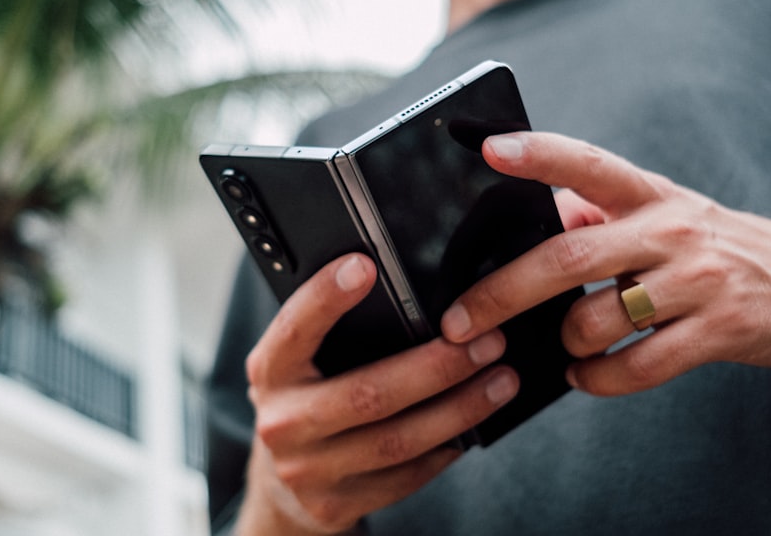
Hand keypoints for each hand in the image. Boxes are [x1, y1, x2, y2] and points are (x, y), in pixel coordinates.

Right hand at [238, 253, 518, 534]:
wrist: (281, 480)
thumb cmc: (305, 397)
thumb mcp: (301, 361)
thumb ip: (333, 331)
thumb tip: (403, 290)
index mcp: (270, 370)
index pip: (294, 329)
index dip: (325, 298)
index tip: (365, 265)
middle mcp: (282, 422)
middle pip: (367, 394)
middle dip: (437, 367)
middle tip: (487, 341)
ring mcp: (307, 471)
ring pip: (397, 441)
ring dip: (459, 409)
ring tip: (500, 380)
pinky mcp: (335, 506)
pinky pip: (405, 476)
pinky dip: (445, 449)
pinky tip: (473, 424)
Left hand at [439, 132, 770, 394]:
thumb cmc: (710, 245)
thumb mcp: (659, 213)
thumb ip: (597, 213)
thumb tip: (533, 219)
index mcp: (648, 194)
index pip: (586, 163)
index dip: (537, 154)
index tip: (489, 149)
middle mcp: (670, 230)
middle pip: (568, 257)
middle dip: (502, 293)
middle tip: (459, 322)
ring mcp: (697, 281)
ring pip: (598, 319)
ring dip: (563, 342)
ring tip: (559, 346)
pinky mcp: (719, 331)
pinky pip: (637, 367)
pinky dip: (596, 379)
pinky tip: (585, 374)